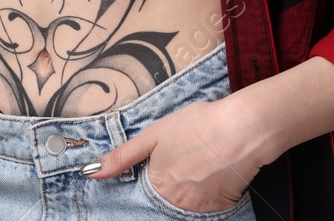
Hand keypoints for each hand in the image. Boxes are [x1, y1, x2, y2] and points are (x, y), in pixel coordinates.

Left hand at [84, 96, 262, 213]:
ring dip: (187, 189)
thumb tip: (90, 173)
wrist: (243, 128)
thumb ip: (122, 157)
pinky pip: (206, 206)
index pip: (143, 195)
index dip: (151, 181)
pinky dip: (207, 192)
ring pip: (185, 204)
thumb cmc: (198, 125)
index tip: (163, 167)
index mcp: (156, 186)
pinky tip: (212, 171)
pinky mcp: (221, 207)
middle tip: (185, 161)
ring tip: (199, 163)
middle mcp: (176, 204)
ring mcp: (199, 208)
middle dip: (169, 185)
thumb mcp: (154, 134)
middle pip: (165, 201)